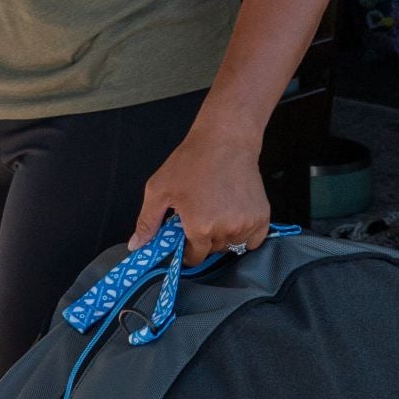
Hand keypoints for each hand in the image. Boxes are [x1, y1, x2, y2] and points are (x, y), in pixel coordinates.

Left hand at [132, 114, 270, 254]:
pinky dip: (245, 235)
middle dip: (204, 239)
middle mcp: (225, 230)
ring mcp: (246, 224)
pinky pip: (253, 240)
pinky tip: (235, 216)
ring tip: (217, 212)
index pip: (194, 258)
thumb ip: (147, 222)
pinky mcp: (262, 217)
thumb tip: (136, 247)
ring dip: (224, 237)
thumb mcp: (159, 189)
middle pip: (213, 251)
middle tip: (200, 215)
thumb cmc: (190, 162)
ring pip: (233, 245)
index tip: (185, 237)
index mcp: (199, 227)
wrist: (226, 140)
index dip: (187, 250)